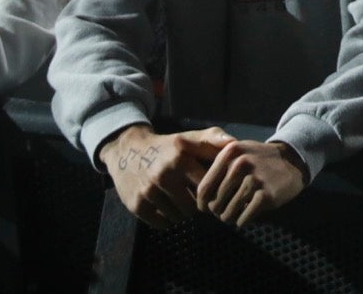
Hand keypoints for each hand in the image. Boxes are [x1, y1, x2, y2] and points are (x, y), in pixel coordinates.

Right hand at [99, 124, 233, 228]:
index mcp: (181, 156)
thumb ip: (213, 139)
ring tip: (182, 202)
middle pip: (194, 205)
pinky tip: (168, 208)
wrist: (127, 151)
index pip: (208, 185)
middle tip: (198, 201)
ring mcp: (148, 191)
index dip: (214, 192)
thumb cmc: (167, 147)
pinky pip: (162, 224)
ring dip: (183, 213)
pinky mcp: (136, 205)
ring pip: (179, 216)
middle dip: (199, 205)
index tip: (215, 192)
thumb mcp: (189, 138)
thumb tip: (235, 144)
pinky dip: (167, 220)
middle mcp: (164, 173)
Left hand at [196, 140, 307, 227]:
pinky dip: (242, 221)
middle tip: (224, 212)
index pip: (204, 187)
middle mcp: (241, 164)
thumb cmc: (260, 160)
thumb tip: (200, 199)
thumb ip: (219, 169)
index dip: (202, 203)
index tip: (205, 209)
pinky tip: (246, 215)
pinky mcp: (266, 195)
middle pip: (215, 203)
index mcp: (230, 153)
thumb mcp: (239, 154)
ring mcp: (255, 179)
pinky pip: (244, 218)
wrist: (293, 160)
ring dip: (229, 218)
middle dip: (217, 211)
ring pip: (228, 213)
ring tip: (235, 214)